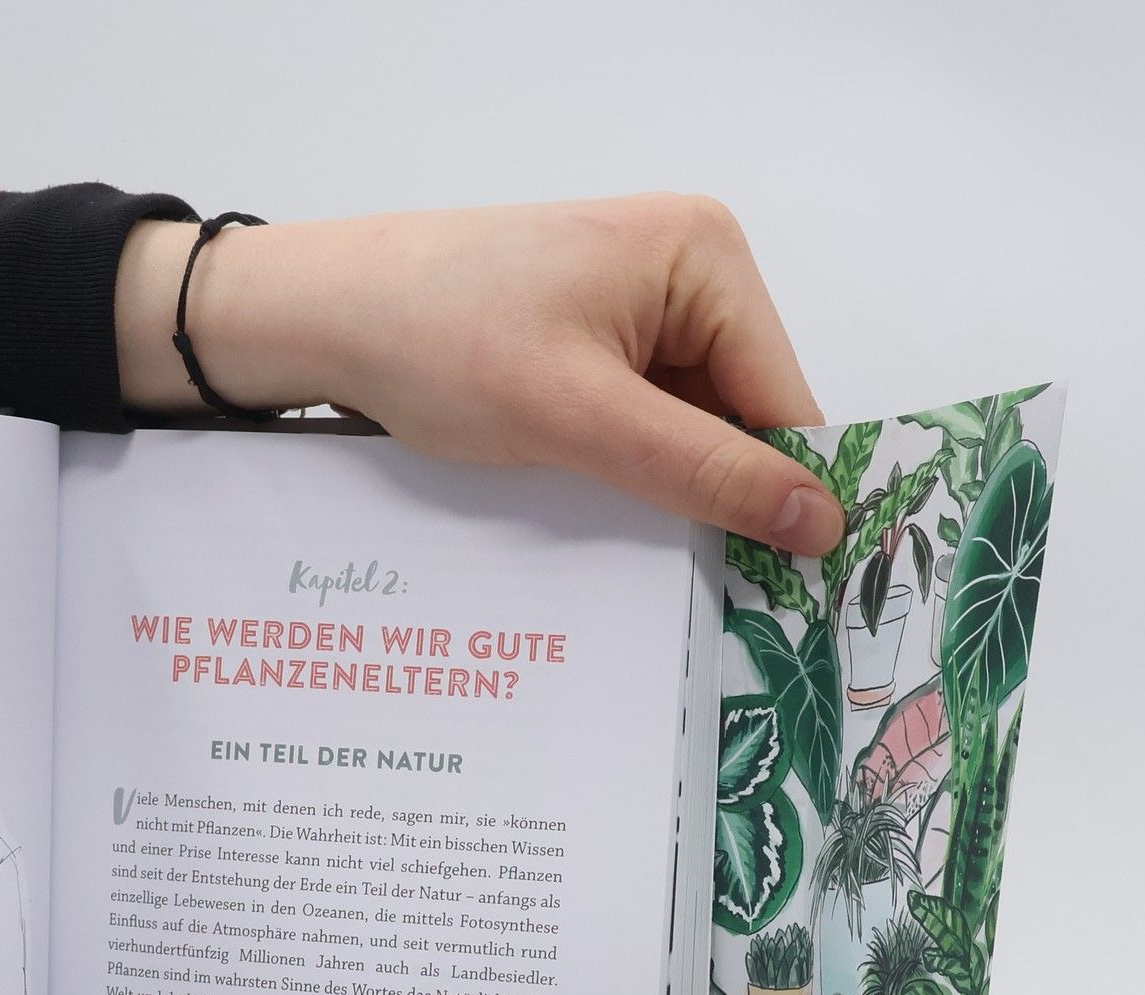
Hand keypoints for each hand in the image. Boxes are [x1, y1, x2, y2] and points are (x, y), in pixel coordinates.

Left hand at [116, 197, 843, 554]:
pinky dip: (623, 471)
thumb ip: (704, 471)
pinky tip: (592, 504)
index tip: (789, 588)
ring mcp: (634, 308)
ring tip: (630, 541)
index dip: (785, 493)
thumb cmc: (439, 342)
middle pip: (741, 414)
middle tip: (703, 587)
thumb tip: (821, 523)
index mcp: (705, 257)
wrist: (323, 318)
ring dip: (663, 487)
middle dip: (716, 491)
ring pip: (687, 429)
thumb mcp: (582, 418)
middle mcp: (684, 271)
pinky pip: (637, 423)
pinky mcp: (588, 344)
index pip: (784, 396)